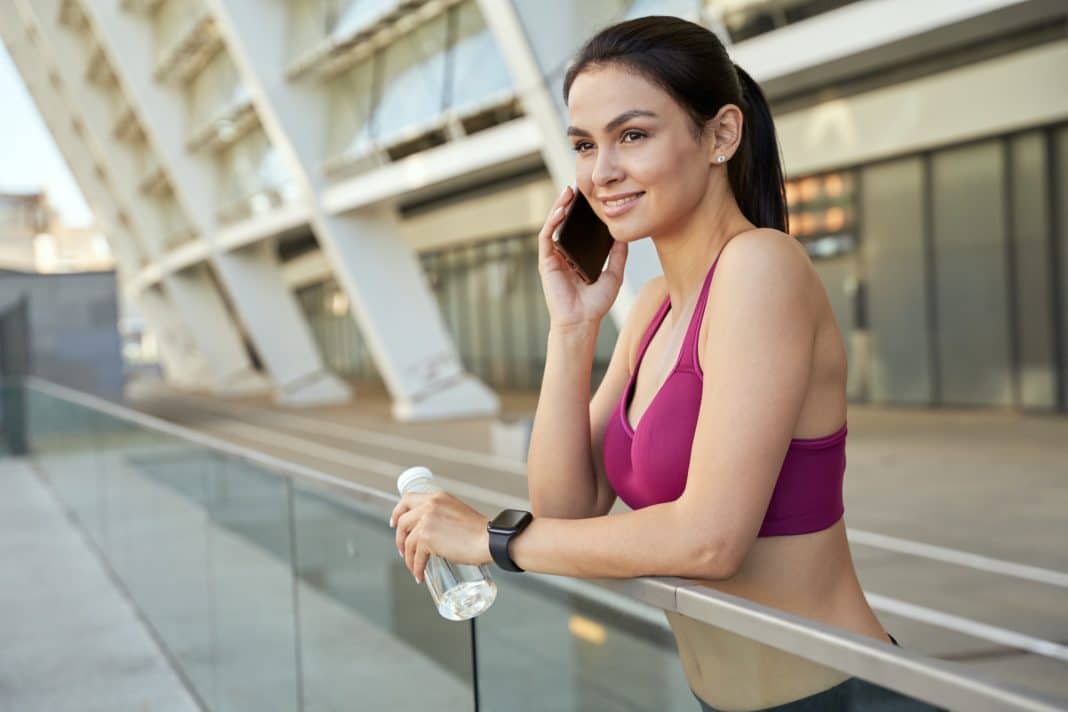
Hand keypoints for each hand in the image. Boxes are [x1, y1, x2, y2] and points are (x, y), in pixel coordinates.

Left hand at [389, 492, 490, 582]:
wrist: (490, 539)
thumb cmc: (480, 531)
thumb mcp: (458, 513)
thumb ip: (443, 517)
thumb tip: (434, 532)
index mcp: (437, 497)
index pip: (408, 499)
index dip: (398, 512)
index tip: (395, 523)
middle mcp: (429, 505)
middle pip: (402, 521)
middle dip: (400, 538)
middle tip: (402, 550)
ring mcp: (427, 521)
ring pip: (408, 541)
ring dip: (408, 557)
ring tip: (413, 567)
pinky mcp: (427, 538)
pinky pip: (416, 556)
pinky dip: (416, 568)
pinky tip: (420, 574)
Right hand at [538, 185, 627, 328]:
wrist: (583, 321)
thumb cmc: (596, 304)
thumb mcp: (614, 274)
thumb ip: (618, 255)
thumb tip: (624, 235)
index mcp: (579, 255)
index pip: (579, 228)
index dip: (583, 212)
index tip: (592, 196)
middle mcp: (565, 254)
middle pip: (564, 223)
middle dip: (569, 204)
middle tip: (577, 186)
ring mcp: (554, 257)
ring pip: (553, 226)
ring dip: (558, 208)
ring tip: (567, 193)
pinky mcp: (546, 262)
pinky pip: (546, 238)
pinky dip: (551, 222)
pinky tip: (559, 211)